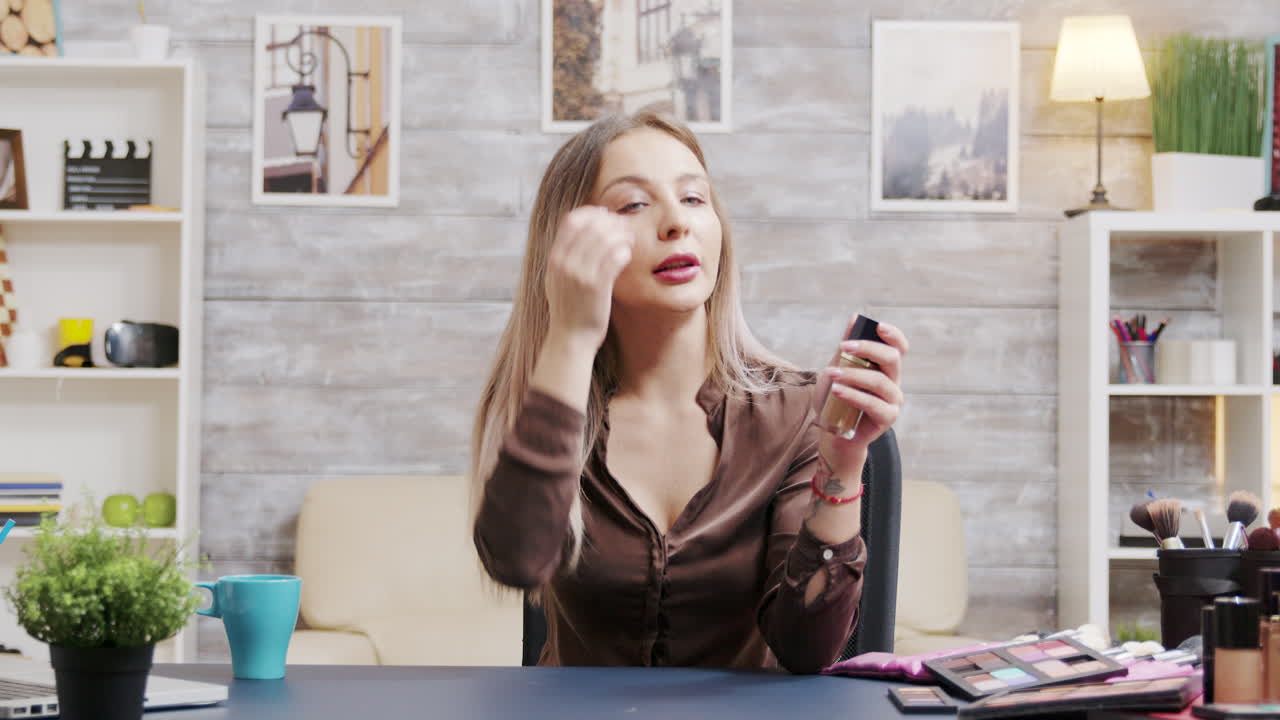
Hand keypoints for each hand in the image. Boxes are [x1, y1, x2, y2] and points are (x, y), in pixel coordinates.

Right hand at [544, 206, 634, 349]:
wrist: (570, 338)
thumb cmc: (569, 309)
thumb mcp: (558, 279)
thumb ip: (565, 257)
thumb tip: (581, 233)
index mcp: (554, 258)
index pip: (572, 220)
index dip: (591, 213)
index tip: (605, 216)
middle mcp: (564, 263)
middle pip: (591, 226)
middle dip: (611, 222)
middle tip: (624, 226)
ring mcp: (580, 274)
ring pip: (606, 239)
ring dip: (621, 235)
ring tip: (629, 239)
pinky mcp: (597, 286)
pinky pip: (615, 257)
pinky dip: (624, 251)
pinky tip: (628, 254)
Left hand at [812, 318, 907, 475]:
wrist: (831, 431)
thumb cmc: (835, 399)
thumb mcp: (837, 369)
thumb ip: (846, 348)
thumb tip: (855, 318)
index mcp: (885, 368)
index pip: (899, 347)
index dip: (893, 335)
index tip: (878, 325)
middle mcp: (894, 382)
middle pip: (892, 359)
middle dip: (868, 349)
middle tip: (843, 347)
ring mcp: (893, 401)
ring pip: (880, 382)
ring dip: (854, 375)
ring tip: (831, 374)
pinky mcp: (887, 418)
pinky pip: (873, 404)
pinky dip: (854, 395)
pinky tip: (837, 390)